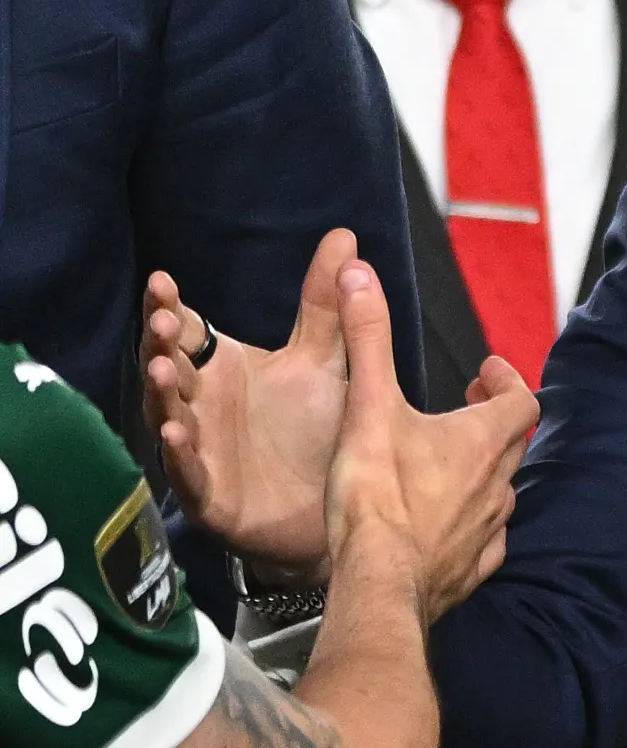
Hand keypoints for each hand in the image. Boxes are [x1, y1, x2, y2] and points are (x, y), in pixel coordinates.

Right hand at [144, 229, 363, 564]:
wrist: (330, 511)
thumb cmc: (314, 429)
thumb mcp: (323, 360)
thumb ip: (326, 303)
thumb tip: (343, 236)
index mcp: (222, 369)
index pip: (188, 330)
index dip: (172, 307)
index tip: (162, 280)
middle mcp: (201, 404)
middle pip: (171, 366)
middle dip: (161, 343)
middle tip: (161, 319)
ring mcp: (200, 449)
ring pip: (170, 416)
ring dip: (162, 393)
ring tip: (161, 369)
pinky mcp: (210, 494)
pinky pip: (188, 473)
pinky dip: (181, 453)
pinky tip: (178, 433)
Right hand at [310, 261, 535, 619]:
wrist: (378, 581)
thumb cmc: (375, 496)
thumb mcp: (368, 405)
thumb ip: (367, 338)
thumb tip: (360, 273)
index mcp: (482, 442)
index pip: (521, 401)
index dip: (506, 380)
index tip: (484, 370)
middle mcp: (497, 485)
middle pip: (513, 444)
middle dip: (494, 420)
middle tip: (469, 406)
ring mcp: (488, 530)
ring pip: (501, 493)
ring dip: (483, 472)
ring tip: (452, 464)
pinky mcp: (471, 569)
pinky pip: (486, 543)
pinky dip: (475, 525)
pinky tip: (452, 526)